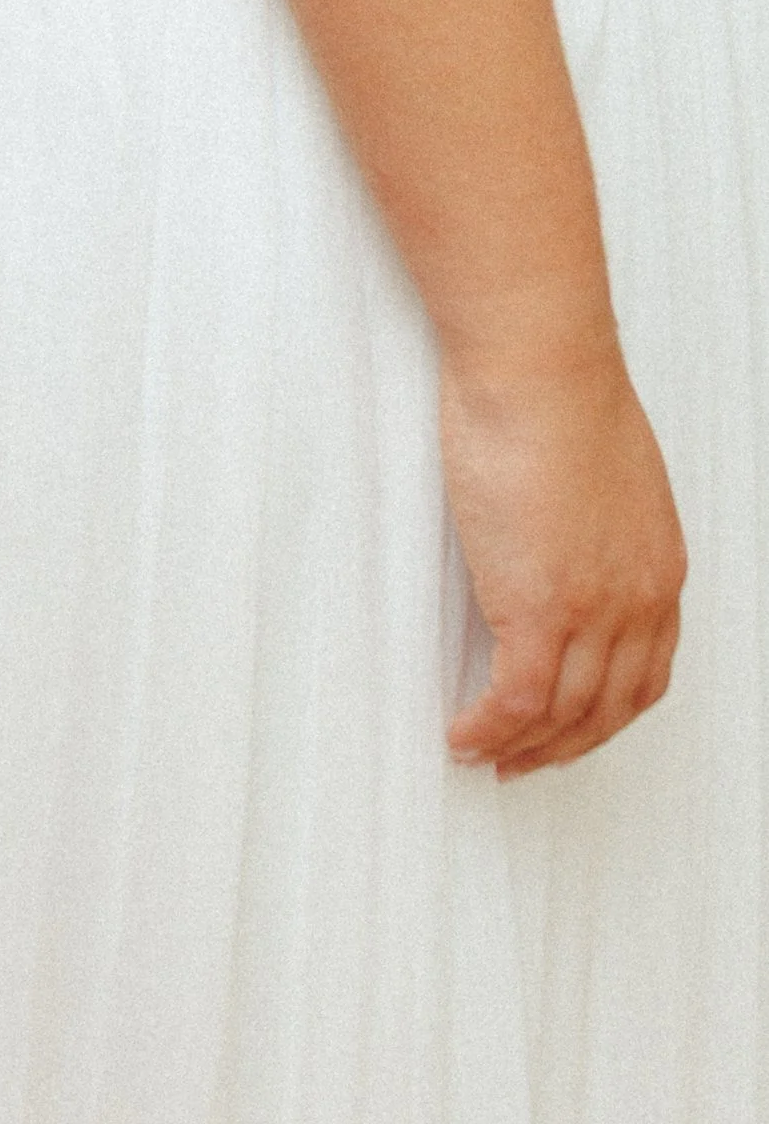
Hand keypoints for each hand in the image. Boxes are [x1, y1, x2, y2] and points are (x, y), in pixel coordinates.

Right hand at [440, 340, 684, 776]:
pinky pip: (516, 701)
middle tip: (525, 758)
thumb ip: (591, 519)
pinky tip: (464, 732)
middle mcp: (639, 599)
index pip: (646, 670)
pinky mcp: (539, 609)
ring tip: (484, 752)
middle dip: (565, 745)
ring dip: (521, 746)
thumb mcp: (600, 469)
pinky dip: (489, 728)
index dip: (605, 710)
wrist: (538, 365)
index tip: (570, 722)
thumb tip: (555, 533)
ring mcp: (594, 610)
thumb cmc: (556, 388)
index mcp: (659, 565)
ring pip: (565, 715)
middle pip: (610, 707)